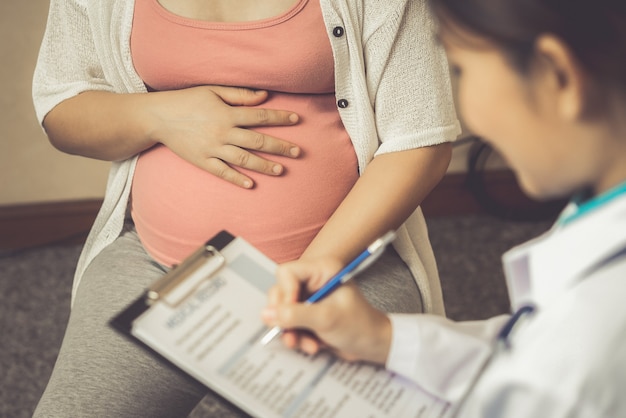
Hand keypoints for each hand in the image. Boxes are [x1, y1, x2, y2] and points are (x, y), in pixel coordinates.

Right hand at [148, 85, 300, 187]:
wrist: (158, 117)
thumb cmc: (187, 100)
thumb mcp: (213, 90)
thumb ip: (239, 95)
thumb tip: (264, 96)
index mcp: (227, 114)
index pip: (260, 117)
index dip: (280, 118)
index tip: (297, 120)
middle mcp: (223, 133)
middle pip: (258, 141)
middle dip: (279, 147)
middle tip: (297, 152)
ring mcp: (213, 149)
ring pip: (244, 160)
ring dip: (264, 166)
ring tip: (280, 170)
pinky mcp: (202, 161)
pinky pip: (223, 172)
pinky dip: (237, 179)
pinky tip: (251, 184)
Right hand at [262, 258, 391, 364]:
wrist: (373, 346)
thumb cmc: (359, 325)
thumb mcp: (326, 319)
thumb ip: (295, 315)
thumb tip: (267, 314)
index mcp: (322, 270)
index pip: (287, 273)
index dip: (284, 293)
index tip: (288, 312)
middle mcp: (313, 281)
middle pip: (280, 293)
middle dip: (285, 317)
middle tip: (290, 333)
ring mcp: (309, 298)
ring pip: (282, 311)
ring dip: (291, 331)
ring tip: (305, 344)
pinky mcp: (307, 314)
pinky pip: (290, 324)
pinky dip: (297, 337)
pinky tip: (312, 345)